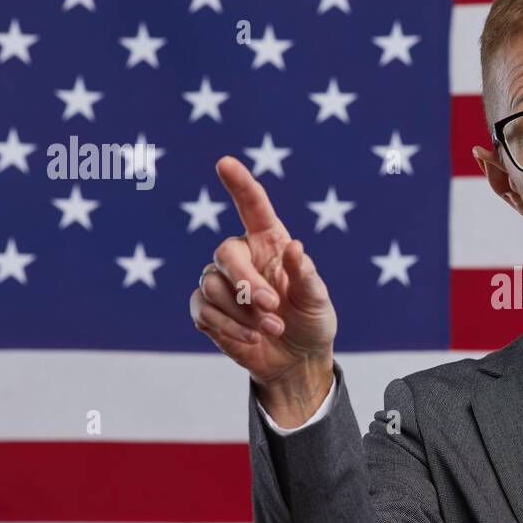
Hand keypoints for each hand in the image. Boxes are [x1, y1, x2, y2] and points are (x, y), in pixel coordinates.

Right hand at [189, 156, 337, 424]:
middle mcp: (242, 257)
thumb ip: (305, 275)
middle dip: (246, 283)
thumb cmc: (312, 321)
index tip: (225, 162)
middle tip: (273, 307)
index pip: (253, 207)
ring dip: (244, 313)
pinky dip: (228, 328)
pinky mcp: (207, 310)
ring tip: (273, 329)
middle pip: (225, 253)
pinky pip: (203, 310)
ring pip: (214, 286)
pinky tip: (252, 339)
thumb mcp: (318, 300)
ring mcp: (221, 282)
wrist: (298, 360)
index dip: (239, 184)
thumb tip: (294, 247)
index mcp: (270, 243)